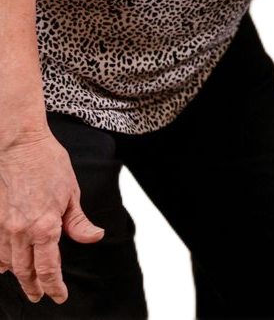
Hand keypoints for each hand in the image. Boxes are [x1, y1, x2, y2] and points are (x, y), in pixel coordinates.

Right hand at [0, 129, 103, 304]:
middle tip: (41, 297)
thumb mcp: (72, 192)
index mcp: (45, 226)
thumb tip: (94, 238)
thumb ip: (78, 222)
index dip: (54, 286)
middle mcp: (22, 232)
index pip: (49, 268)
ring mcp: (4, 228)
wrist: (21, 147)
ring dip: (19, 277)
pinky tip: (8, 266)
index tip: (59, 296)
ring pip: (10, 264)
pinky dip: (3, 262)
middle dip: (35, 287)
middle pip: (26, 272)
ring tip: (28, 284)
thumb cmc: (50, 165)